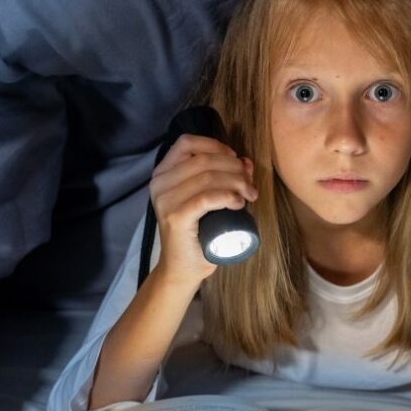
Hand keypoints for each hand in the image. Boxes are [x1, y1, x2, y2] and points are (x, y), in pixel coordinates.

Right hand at [149, 133, 257, 285]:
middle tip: (250, 185)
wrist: (183, 267)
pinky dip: (228, 197)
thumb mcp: (209, 199)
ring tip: (250, 196)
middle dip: (234, 168)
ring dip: (236, 183)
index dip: (216, 146)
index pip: (187, 142)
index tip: (236, 160)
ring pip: (208, 177)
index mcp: (163, 173)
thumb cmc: (198, 232)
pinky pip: (207, 198)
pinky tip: (239, 204)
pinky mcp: (176, 217)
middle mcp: (160, 183)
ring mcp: (166, 200)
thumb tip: (246, 162)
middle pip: (204, 160)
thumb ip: (224, 178)